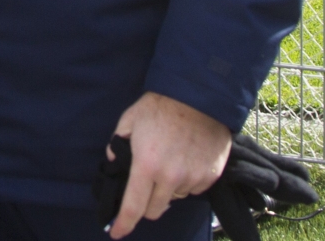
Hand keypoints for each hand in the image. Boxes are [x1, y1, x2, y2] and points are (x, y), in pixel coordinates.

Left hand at [108, 92, 231, 237]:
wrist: (198, 97)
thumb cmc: (159, 107)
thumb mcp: (129, 121)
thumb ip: (117, 145)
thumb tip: (114, 162)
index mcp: (147, 164)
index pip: (133, 205)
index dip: (124, 223)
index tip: (116, 232)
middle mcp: (170, 176)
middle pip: (155, 210)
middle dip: (146, 203)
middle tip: (146, 185)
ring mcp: (192, 178)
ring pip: (174, 198)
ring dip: (168, 189)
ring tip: (169, 161)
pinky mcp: (209, 177)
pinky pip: (192, 190)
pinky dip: (186, 182)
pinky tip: (185, 160)